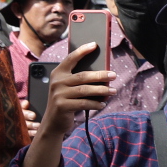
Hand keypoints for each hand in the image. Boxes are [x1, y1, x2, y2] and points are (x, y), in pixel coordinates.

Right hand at [20, 43, 112, 166]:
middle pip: (83, 76)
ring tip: (113, 91)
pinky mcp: (62, 106)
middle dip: (100, 75)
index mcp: (58, 73)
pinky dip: (96, 103)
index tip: (95, 44)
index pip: (71, 58)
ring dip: (102, 90)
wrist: (52, 122)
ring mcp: (59, 94)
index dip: (82, 51)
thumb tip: (102, 73)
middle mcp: (57, 82)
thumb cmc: (65, 101)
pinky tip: (102, 104)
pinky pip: (84, 103)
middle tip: (113, 75)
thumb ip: (78, 79)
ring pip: (85, 90)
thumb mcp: (67, 87)